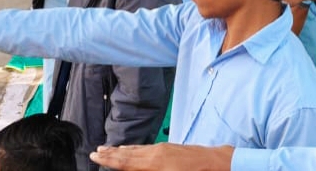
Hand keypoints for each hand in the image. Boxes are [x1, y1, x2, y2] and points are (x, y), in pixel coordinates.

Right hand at [89, 144, 233, 170]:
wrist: (220, 163)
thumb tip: (134, 168)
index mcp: (156, 164)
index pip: (126, 162)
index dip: (110, 160)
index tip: (95, 156)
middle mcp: (157, 153)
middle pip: (128, 154)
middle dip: (111, 154)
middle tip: (95, 152)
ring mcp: (163, 148)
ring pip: (137, 149)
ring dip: (121, 150)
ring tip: (108, 149)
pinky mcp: (170, 147)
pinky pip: (146, 147)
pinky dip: (135, 148)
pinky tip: (132, 149)